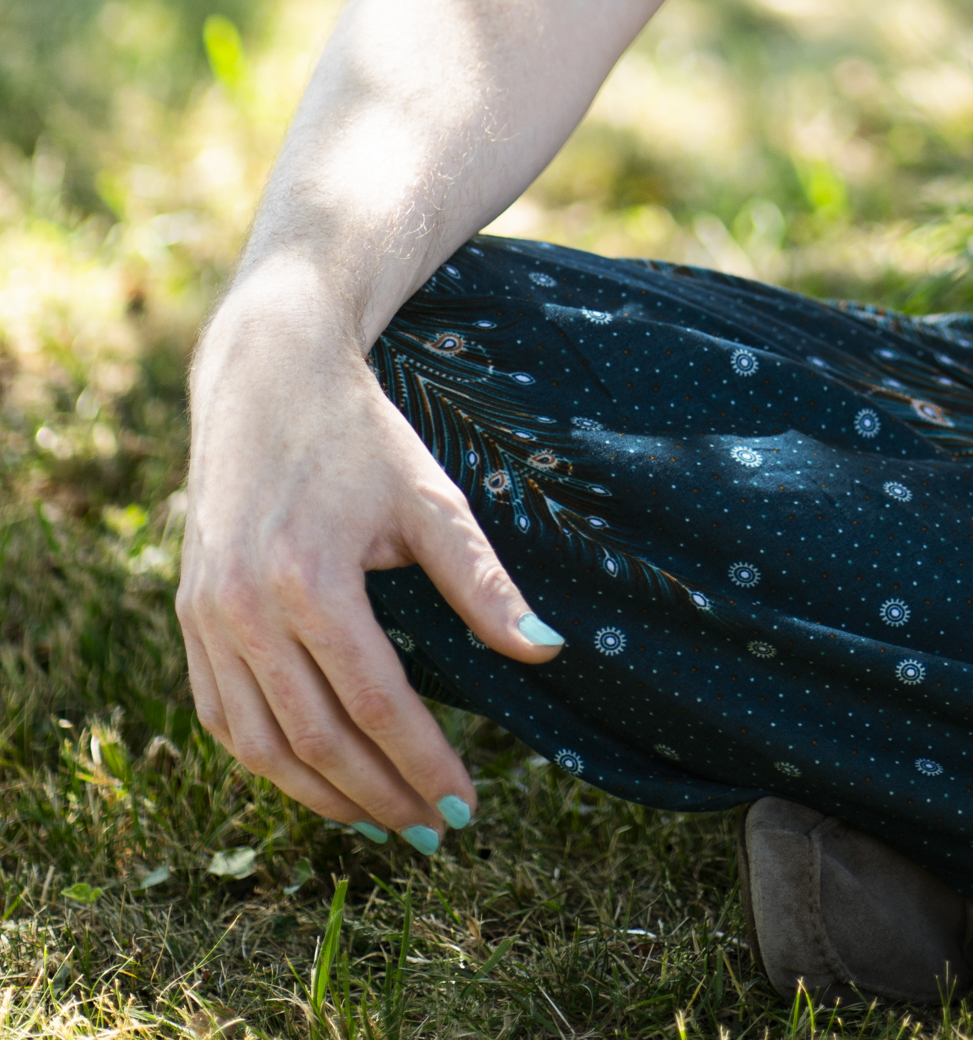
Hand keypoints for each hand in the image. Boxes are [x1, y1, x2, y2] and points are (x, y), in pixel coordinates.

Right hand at [177, 273, 562, 839]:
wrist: (266, 378)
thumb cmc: (361, 435)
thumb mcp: (431, 497)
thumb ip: (483, 582)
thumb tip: (545, 651)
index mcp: (309, 577)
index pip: (375, 702)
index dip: (423, 762)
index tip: (465, 806)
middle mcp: (245, 608)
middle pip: (317, 738)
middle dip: (380, 795)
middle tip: (433, 831)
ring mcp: (206, 617)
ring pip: (261, 745)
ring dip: (322, 796)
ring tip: (380, 822)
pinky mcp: (190, 616)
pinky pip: (221, 716)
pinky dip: (267, 760)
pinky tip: (314, 777)